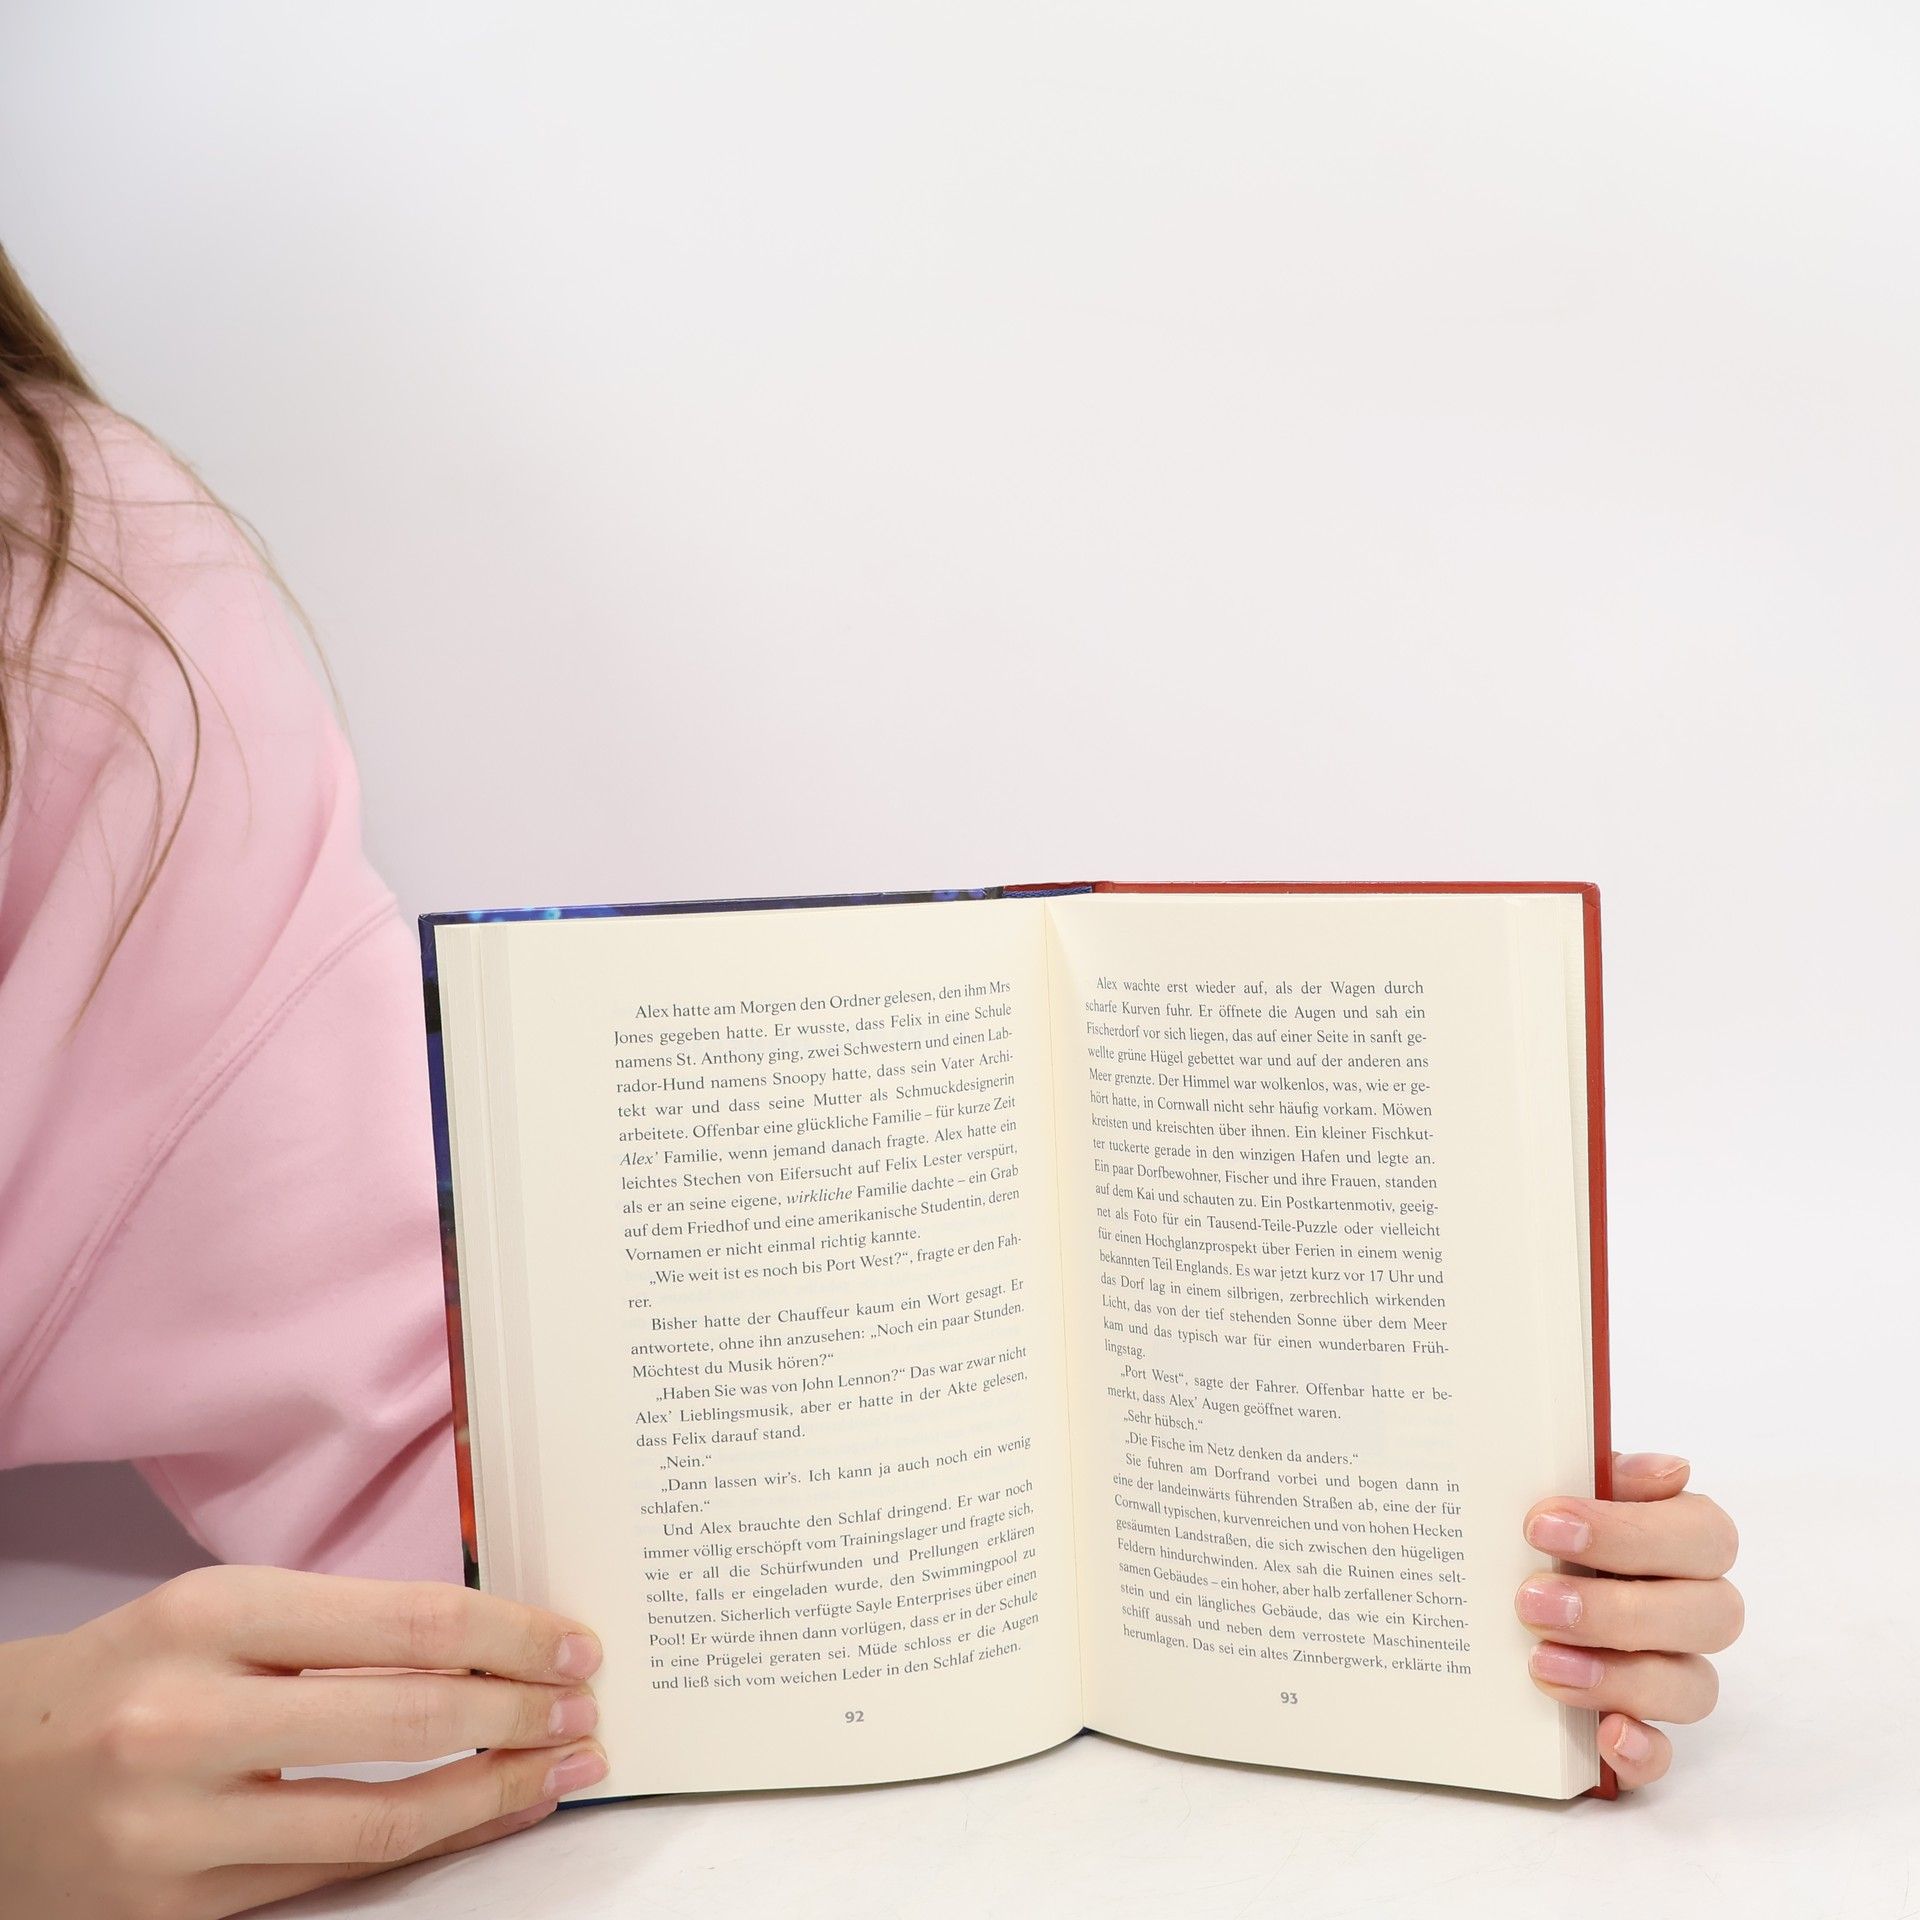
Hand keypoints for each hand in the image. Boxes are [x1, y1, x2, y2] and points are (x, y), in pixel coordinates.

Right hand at [0, 1563, 607, 1917]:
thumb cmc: (118, 1676)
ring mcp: (179, 1829)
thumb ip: (334, 1626)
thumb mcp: (213, 1612)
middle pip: (409, 1717)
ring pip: (383, 1818)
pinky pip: (334, 1877)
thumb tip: (485, 1644)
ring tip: (560, 1770)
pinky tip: (483, 1819)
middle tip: (584, 1706)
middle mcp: (191, 1719)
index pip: (407, 1621)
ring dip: (495, 1795)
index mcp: (210, 1616)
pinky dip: (427, 1847)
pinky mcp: (176, 1912)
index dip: (510, 1635)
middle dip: (521, 1714)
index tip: (572, 1643)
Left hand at [1517, 1451, 1741, 1788]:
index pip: (1703, 1533)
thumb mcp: (1560, 1484)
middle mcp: (1692, 1607)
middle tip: (1531, 1602)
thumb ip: (1602, 1470)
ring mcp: (1672, 1672)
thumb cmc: (1544, 1525)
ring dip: (1619, 1677)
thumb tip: (1671, 1470)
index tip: (1541, 1523)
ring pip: (1693, 1688)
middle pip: (1710, 1616)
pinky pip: (1664, 1755)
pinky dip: (1642, 1751)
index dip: (1630, 1532)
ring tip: (1540, 1663)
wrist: (1496, 1582)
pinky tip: (1606, 1736)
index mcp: (1682, 1538)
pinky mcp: (1641, 1730)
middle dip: (1617, 1610)